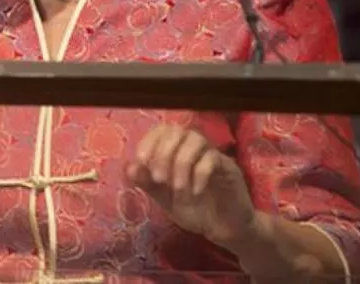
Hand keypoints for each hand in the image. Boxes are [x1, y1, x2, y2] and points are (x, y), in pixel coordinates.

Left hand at [127, 124, 257, 247]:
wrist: (223, 229)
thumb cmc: (193, 209)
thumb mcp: (164, 198)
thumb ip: (147, 183)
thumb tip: (129, 167)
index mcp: (178, 150)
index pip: (162, 130)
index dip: (149, 142)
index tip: (141, 162)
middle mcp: (195, 147)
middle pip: (178, 131)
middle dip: (163, 153)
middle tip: (159, 179)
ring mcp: (214, 155)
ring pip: (196, 140)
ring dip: (181, 164)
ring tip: (178, 189)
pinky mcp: (230, 168)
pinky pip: (213, 159)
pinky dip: (200, 174)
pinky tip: (195, 192)